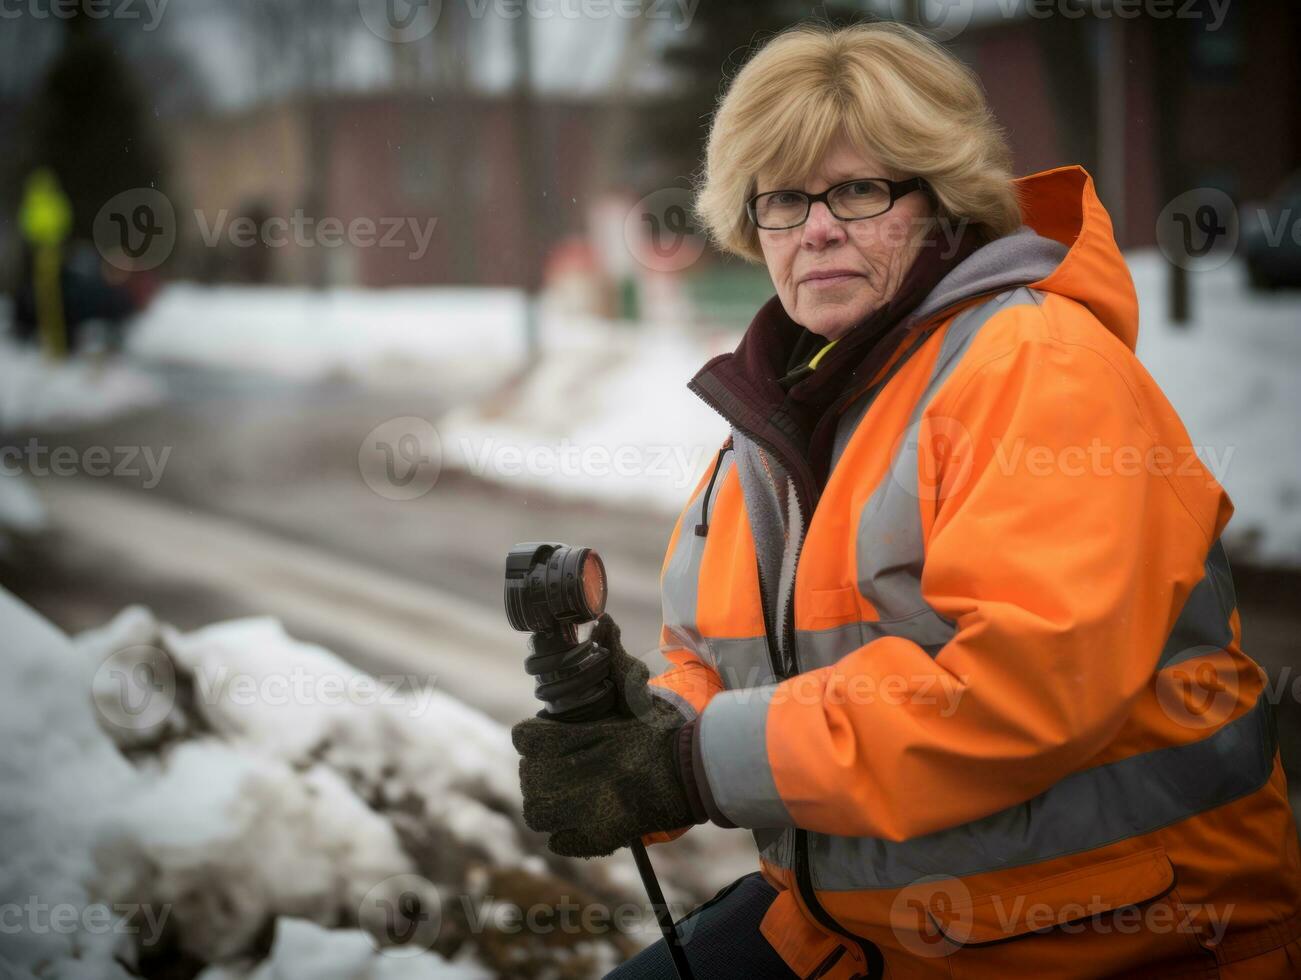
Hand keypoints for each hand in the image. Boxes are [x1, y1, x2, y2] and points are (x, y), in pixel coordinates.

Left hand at [512, 615, 695, 857]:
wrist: (698, 771)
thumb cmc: (670, 730)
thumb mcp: (641, 693)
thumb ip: (617, 661)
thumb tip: (606, 623)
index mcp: (582, 736)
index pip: (526, 737)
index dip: (533, 737)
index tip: (545, 736)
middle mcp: (577, 774)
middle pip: (528, 778)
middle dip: (536, 773)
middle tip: (556, 769)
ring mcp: (586, 809)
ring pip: (537, 813)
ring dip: (545, 805)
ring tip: (563, 798)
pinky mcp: (599, 836)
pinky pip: (560, 842)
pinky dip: (565, 834)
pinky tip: (579, 823)